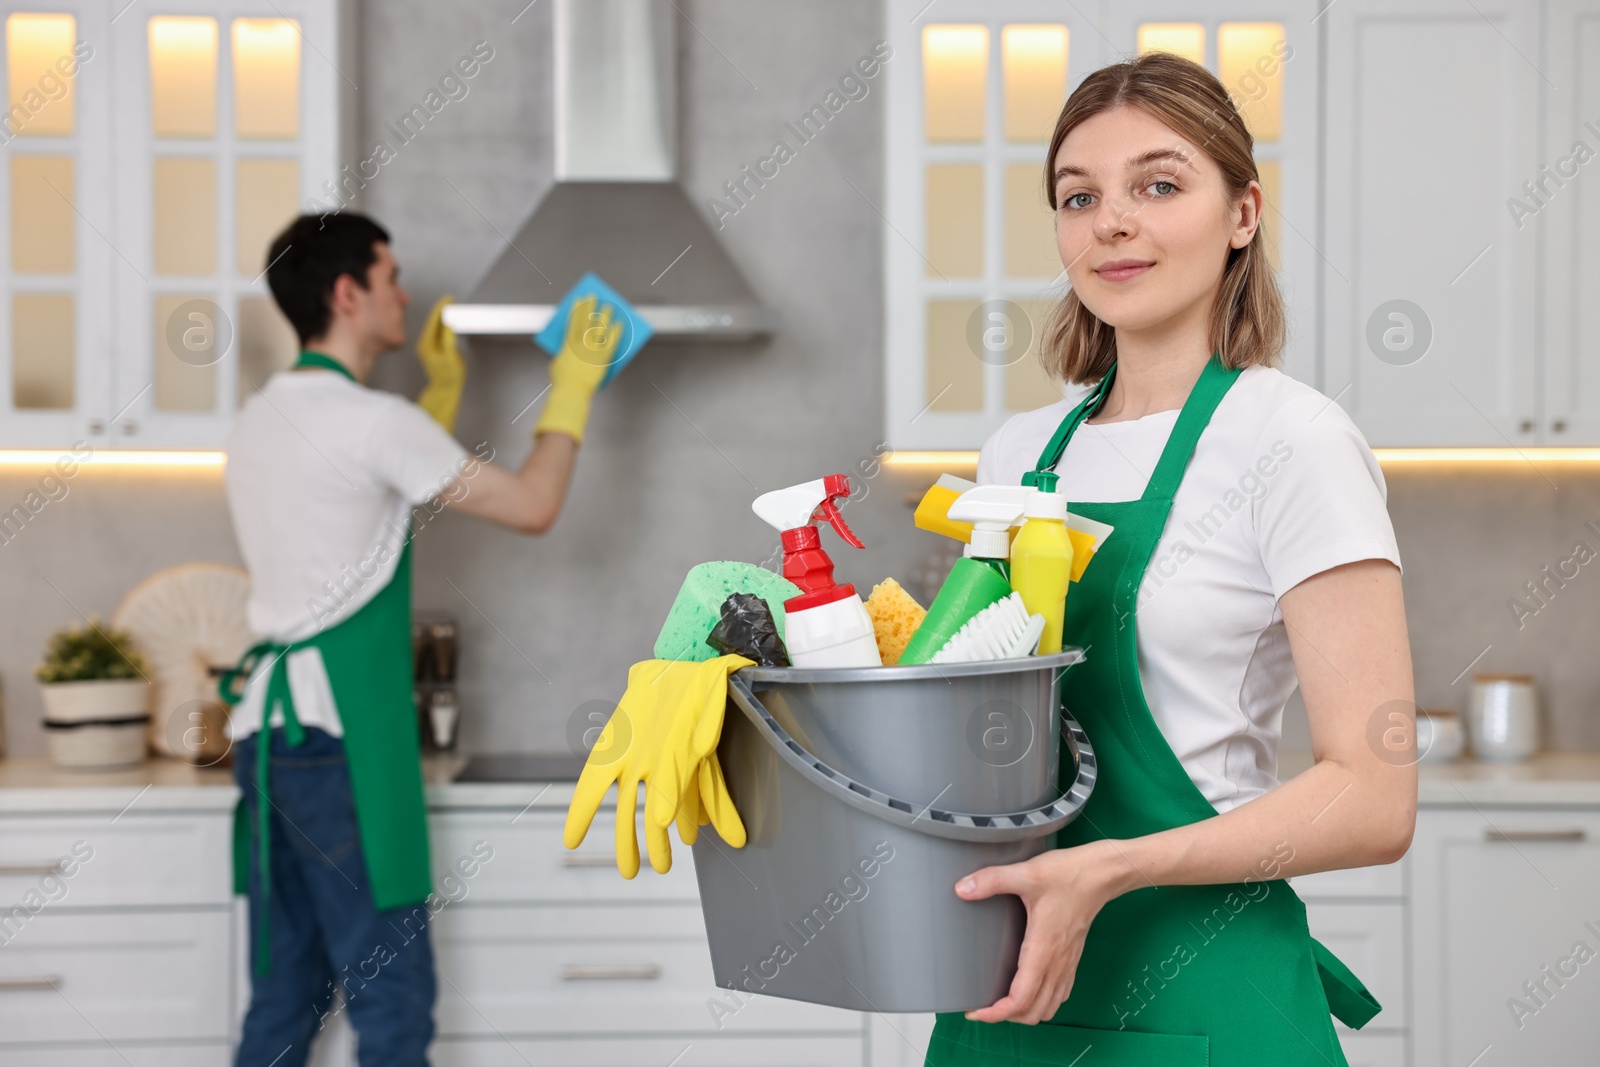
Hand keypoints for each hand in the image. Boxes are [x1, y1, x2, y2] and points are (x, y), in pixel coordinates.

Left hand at [417, 295, 464, 430]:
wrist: (445, 388)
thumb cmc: (448, 376)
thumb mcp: (451, 356)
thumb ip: (449, 339)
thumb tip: (449, 324)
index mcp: (427, 344)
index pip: (434, 321)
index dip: (441, 308)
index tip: (447, 299)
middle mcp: (425, 344)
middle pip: (432, 322)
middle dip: (440, 310)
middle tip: (449, 300)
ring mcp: (428, 346)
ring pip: (434, 326)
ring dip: (441, 316)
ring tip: (448, 307)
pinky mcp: (432, 349)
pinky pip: (436, 332)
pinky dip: (442, 324)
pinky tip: (446, 321)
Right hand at [536, 294, 622, 443]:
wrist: (572, 392)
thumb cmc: (563, 381)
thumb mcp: (556, 364)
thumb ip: (562, 354)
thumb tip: (566, 350)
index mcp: (568, 344)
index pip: (572, 321)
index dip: (577, 309)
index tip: (580, 299)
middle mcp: (580, 344)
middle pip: (586, 321)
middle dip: (590, 307)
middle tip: (594, 297)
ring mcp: (592, 351)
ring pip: (600, 329)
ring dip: (605, 316)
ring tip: (609, 306)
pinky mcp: (603, 358)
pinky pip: (612, 342)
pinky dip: (616, 333)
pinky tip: (620, 325)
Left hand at [956, 841, 1125, 1024]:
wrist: (1101, 874)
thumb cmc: (1068, 875)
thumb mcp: (1027, 873)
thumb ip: (992, 880)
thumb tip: (961, 889)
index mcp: (1043, 950)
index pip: (1020, 999)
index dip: (996, 1013)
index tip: (975, 1011)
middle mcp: (1057, 964)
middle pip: (1033, 1012)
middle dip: (1006, 1017)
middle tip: (982, 1006)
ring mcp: (1067, 964)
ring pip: (1048, 1007)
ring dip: (1025, 1012)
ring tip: (1001, 1002)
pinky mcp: (1072, 959)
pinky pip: (1059, 994)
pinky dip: (1042, 1002)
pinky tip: (1028, 989)